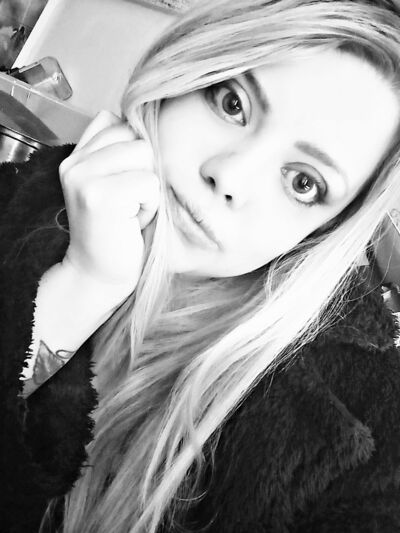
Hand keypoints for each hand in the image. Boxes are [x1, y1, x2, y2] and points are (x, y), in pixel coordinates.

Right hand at [58, 110, 159, 291]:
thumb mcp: (116, 184)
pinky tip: (133, 221)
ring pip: (145, 155)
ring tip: (132, 210)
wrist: (100, 274)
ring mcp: (82, 177)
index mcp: (77, 156)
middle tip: (130, 202)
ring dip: (149, 187)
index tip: (125, 186)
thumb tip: (150, 122)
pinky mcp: (98, 196)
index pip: (117, 121)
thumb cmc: (120, 231)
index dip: (136, 154)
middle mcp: (74, 163)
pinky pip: (148, 182)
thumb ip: (122, 153)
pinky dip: (150, 205)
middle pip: (136, 137)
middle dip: (145, 171)